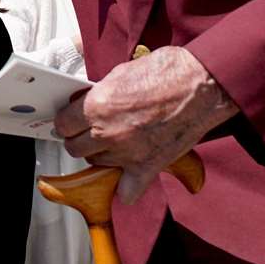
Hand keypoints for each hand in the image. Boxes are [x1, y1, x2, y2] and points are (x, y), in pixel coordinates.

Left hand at [54, 46, 237, 204]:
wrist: (202, 85)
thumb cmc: (166, 72)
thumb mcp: (120, 73)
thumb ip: (100, 94)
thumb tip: (88, 103)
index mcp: (96, 107)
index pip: (63, 125)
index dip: (67, 121)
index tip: (71, 120)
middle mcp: (107, 134)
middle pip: (75, 149)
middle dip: (79, 138)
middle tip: (90, 129)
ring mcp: (127, 154)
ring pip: (96, 165)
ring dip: (101, 155)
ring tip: (114, 142)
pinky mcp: (148, 167)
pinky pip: (126, 192)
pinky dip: (125, 188)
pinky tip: (127, 176)